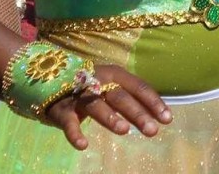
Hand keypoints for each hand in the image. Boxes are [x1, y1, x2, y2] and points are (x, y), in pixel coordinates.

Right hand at [44, 63, 171, 150]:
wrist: (50, 81)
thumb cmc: (92, 88)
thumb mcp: (113, 87)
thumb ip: (131, 99)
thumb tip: (157, 116)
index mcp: (115, 74)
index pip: (138, 86)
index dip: (153, 102)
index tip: (167, 119)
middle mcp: (98, 80)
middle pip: (120, 96)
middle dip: (137, 112)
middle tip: (152, 130)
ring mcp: (79, 94)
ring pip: (96, 104)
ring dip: (110, 116)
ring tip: (124, 131)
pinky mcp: (62, 109)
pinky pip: (69, 121)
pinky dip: (74, 132)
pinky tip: (83, 145)